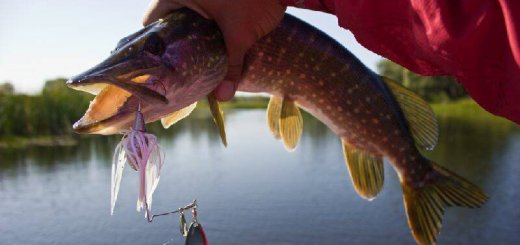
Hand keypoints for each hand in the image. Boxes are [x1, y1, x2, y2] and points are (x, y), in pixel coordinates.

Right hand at [143, 0, 285, 100]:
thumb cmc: (256, 0)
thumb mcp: (241, 35)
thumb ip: (231, 67)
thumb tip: (222, 98)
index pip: (153, 22)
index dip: (157, 45)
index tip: (166, 65)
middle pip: (170, 20)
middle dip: (178, 43)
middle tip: (184, 67)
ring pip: (186, 16)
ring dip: (193, 35)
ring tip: (197, 60)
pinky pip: (201, 10)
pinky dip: (206, 25)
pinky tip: (213, 44)